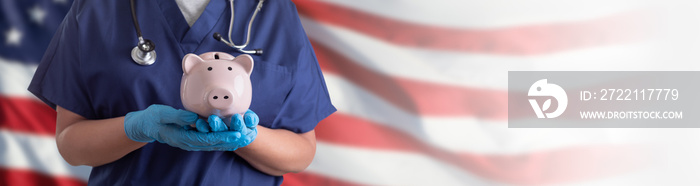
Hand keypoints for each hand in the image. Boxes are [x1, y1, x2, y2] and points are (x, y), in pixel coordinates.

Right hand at [124, 104, 253, 150]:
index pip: (206, 139)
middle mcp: (189, 142)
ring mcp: (191, 142)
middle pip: (214, 144)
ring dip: (229, 141)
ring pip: (214, 144)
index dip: (222, 137)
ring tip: (244, 137)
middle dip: (231, 140)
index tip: (236, 134)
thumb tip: (193, 117)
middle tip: (247, 136)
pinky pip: (210, 141)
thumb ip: (177, 116)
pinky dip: (222, 139)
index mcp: (183, 137)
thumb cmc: (153, 119)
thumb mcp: (162, 114)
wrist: (146, 126)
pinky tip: (233, 137)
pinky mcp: (193, 138)